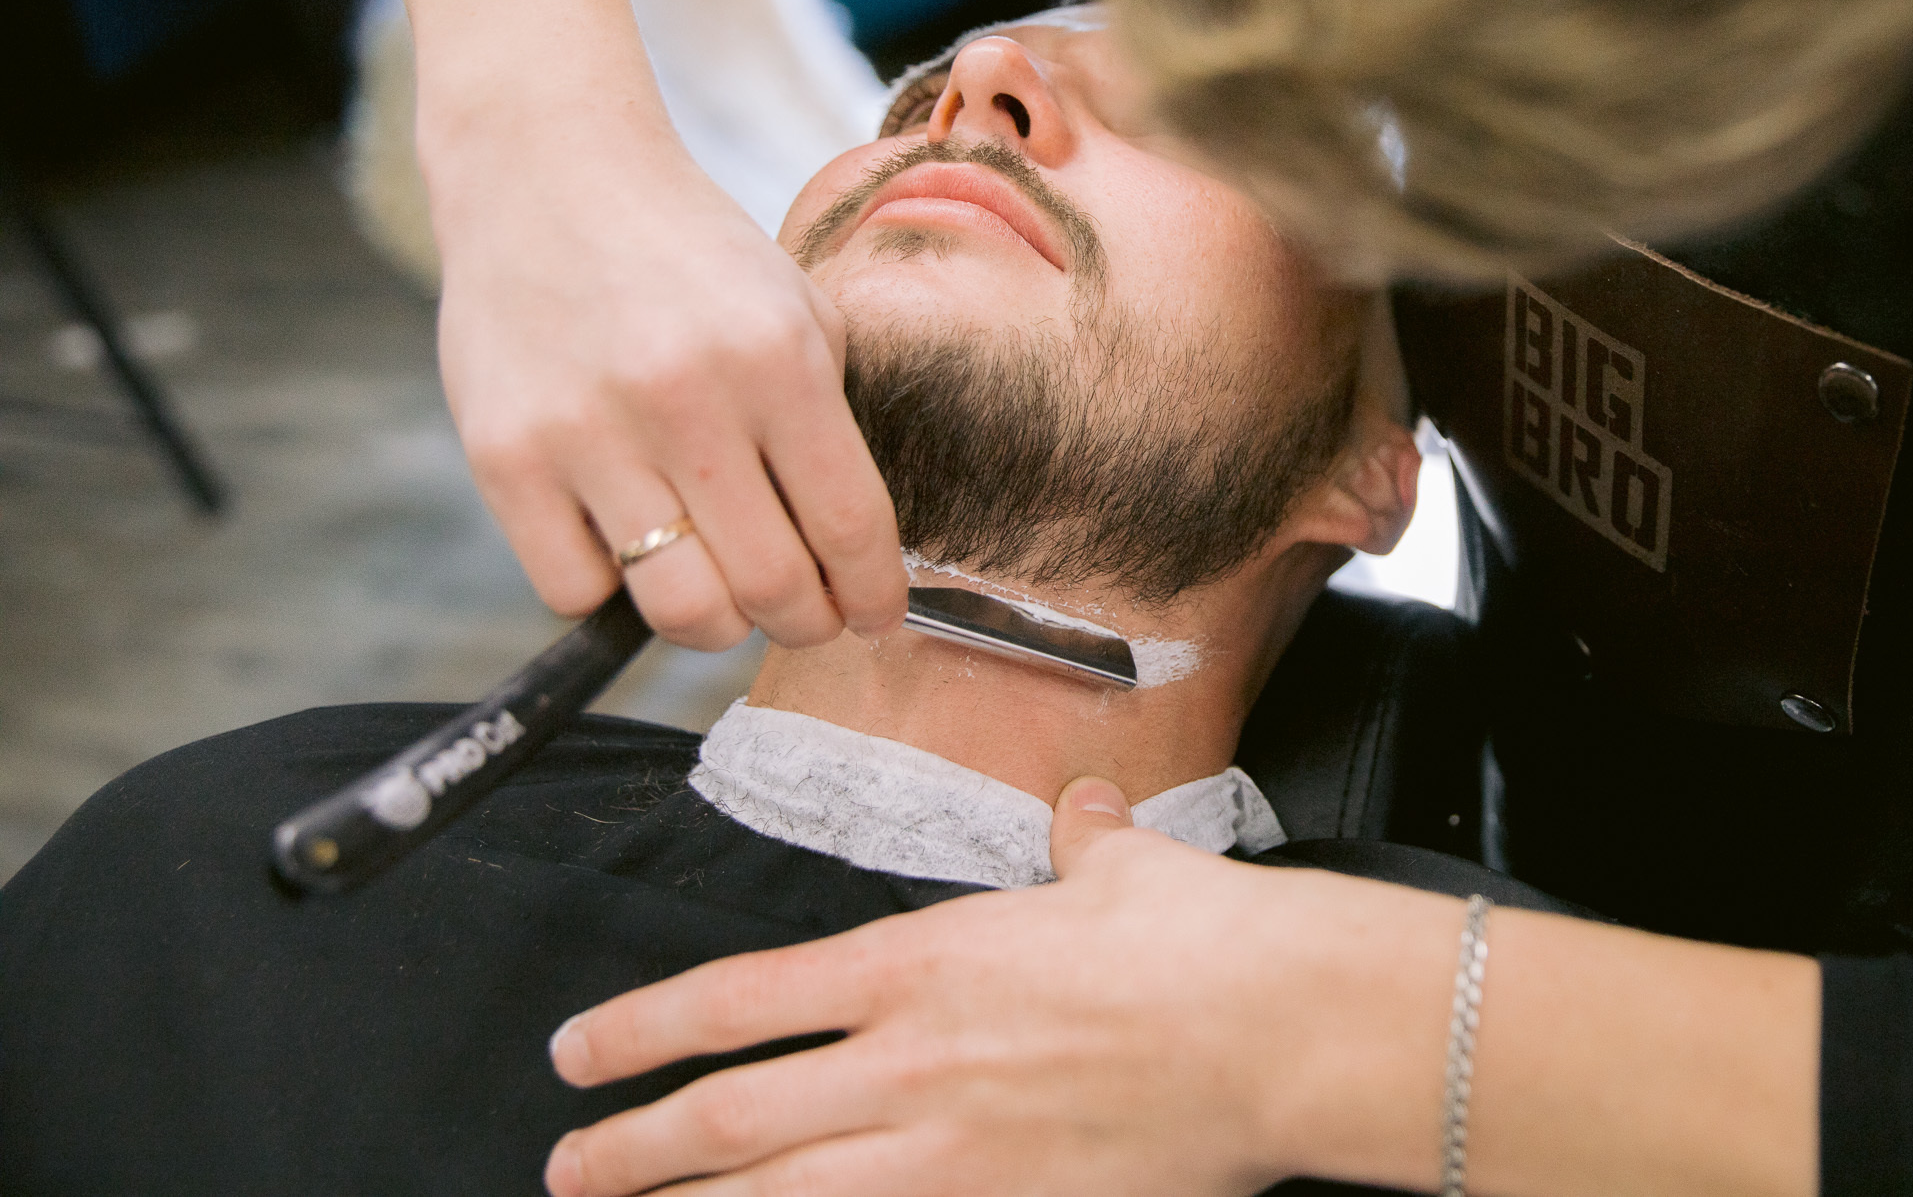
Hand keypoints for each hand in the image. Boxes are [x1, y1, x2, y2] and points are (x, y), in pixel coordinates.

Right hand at [393, 0, 906, 647]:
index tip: (874, 615)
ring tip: (722, 596)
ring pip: (678, 610)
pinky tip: (628, 548)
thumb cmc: (689, 253)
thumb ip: (830, 420)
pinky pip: (575, 592)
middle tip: (803, 611)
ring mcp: (589, 433)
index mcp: (779, 359)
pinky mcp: (506, 457)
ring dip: (714, 625)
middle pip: (770, 588)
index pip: (852, 527)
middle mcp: (688, 399)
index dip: (872, 595)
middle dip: (802, 620)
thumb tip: (854, 551)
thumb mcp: (795, 308)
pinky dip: (612, 592)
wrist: (547, 172)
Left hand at [540, 782, 1457, 1195]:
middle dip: (632, 1148)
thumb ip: (1081, 843)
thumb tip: (1081, 811)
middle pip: (731, 1118)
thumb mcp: (1127, 869)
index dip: (646, 1029)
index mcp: (925, 962)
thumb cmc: (1202, 941)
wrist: (1282, 1029)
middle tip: (569, 1165)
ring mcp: (951, 1152)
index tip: (582, 1050)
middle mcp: (912, 1062)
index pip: (743, 999)